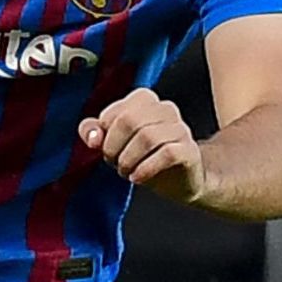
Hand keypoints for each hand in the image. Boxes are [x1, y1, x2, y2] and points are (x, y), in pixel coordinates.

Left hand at [78, 88, 206, 203]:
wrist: (180, 180)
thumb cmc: (145, 157)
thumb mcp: (115, 143)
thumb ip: (96, 132)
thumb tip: (92, 137)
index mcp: (145, 101)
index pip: (116, 112)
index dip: (104, 134)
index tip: (104, 150)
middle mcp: (166, 109)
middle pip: (130, 121)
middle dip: (114, 147)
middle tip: (113, 163)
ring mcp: (180, 129)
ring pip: (148, 137)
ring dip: (128, 160)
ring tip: (126, 172)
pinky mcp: (189, 150)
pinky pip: (167, 153)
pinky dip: (145, 169)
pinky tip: (137, 178)